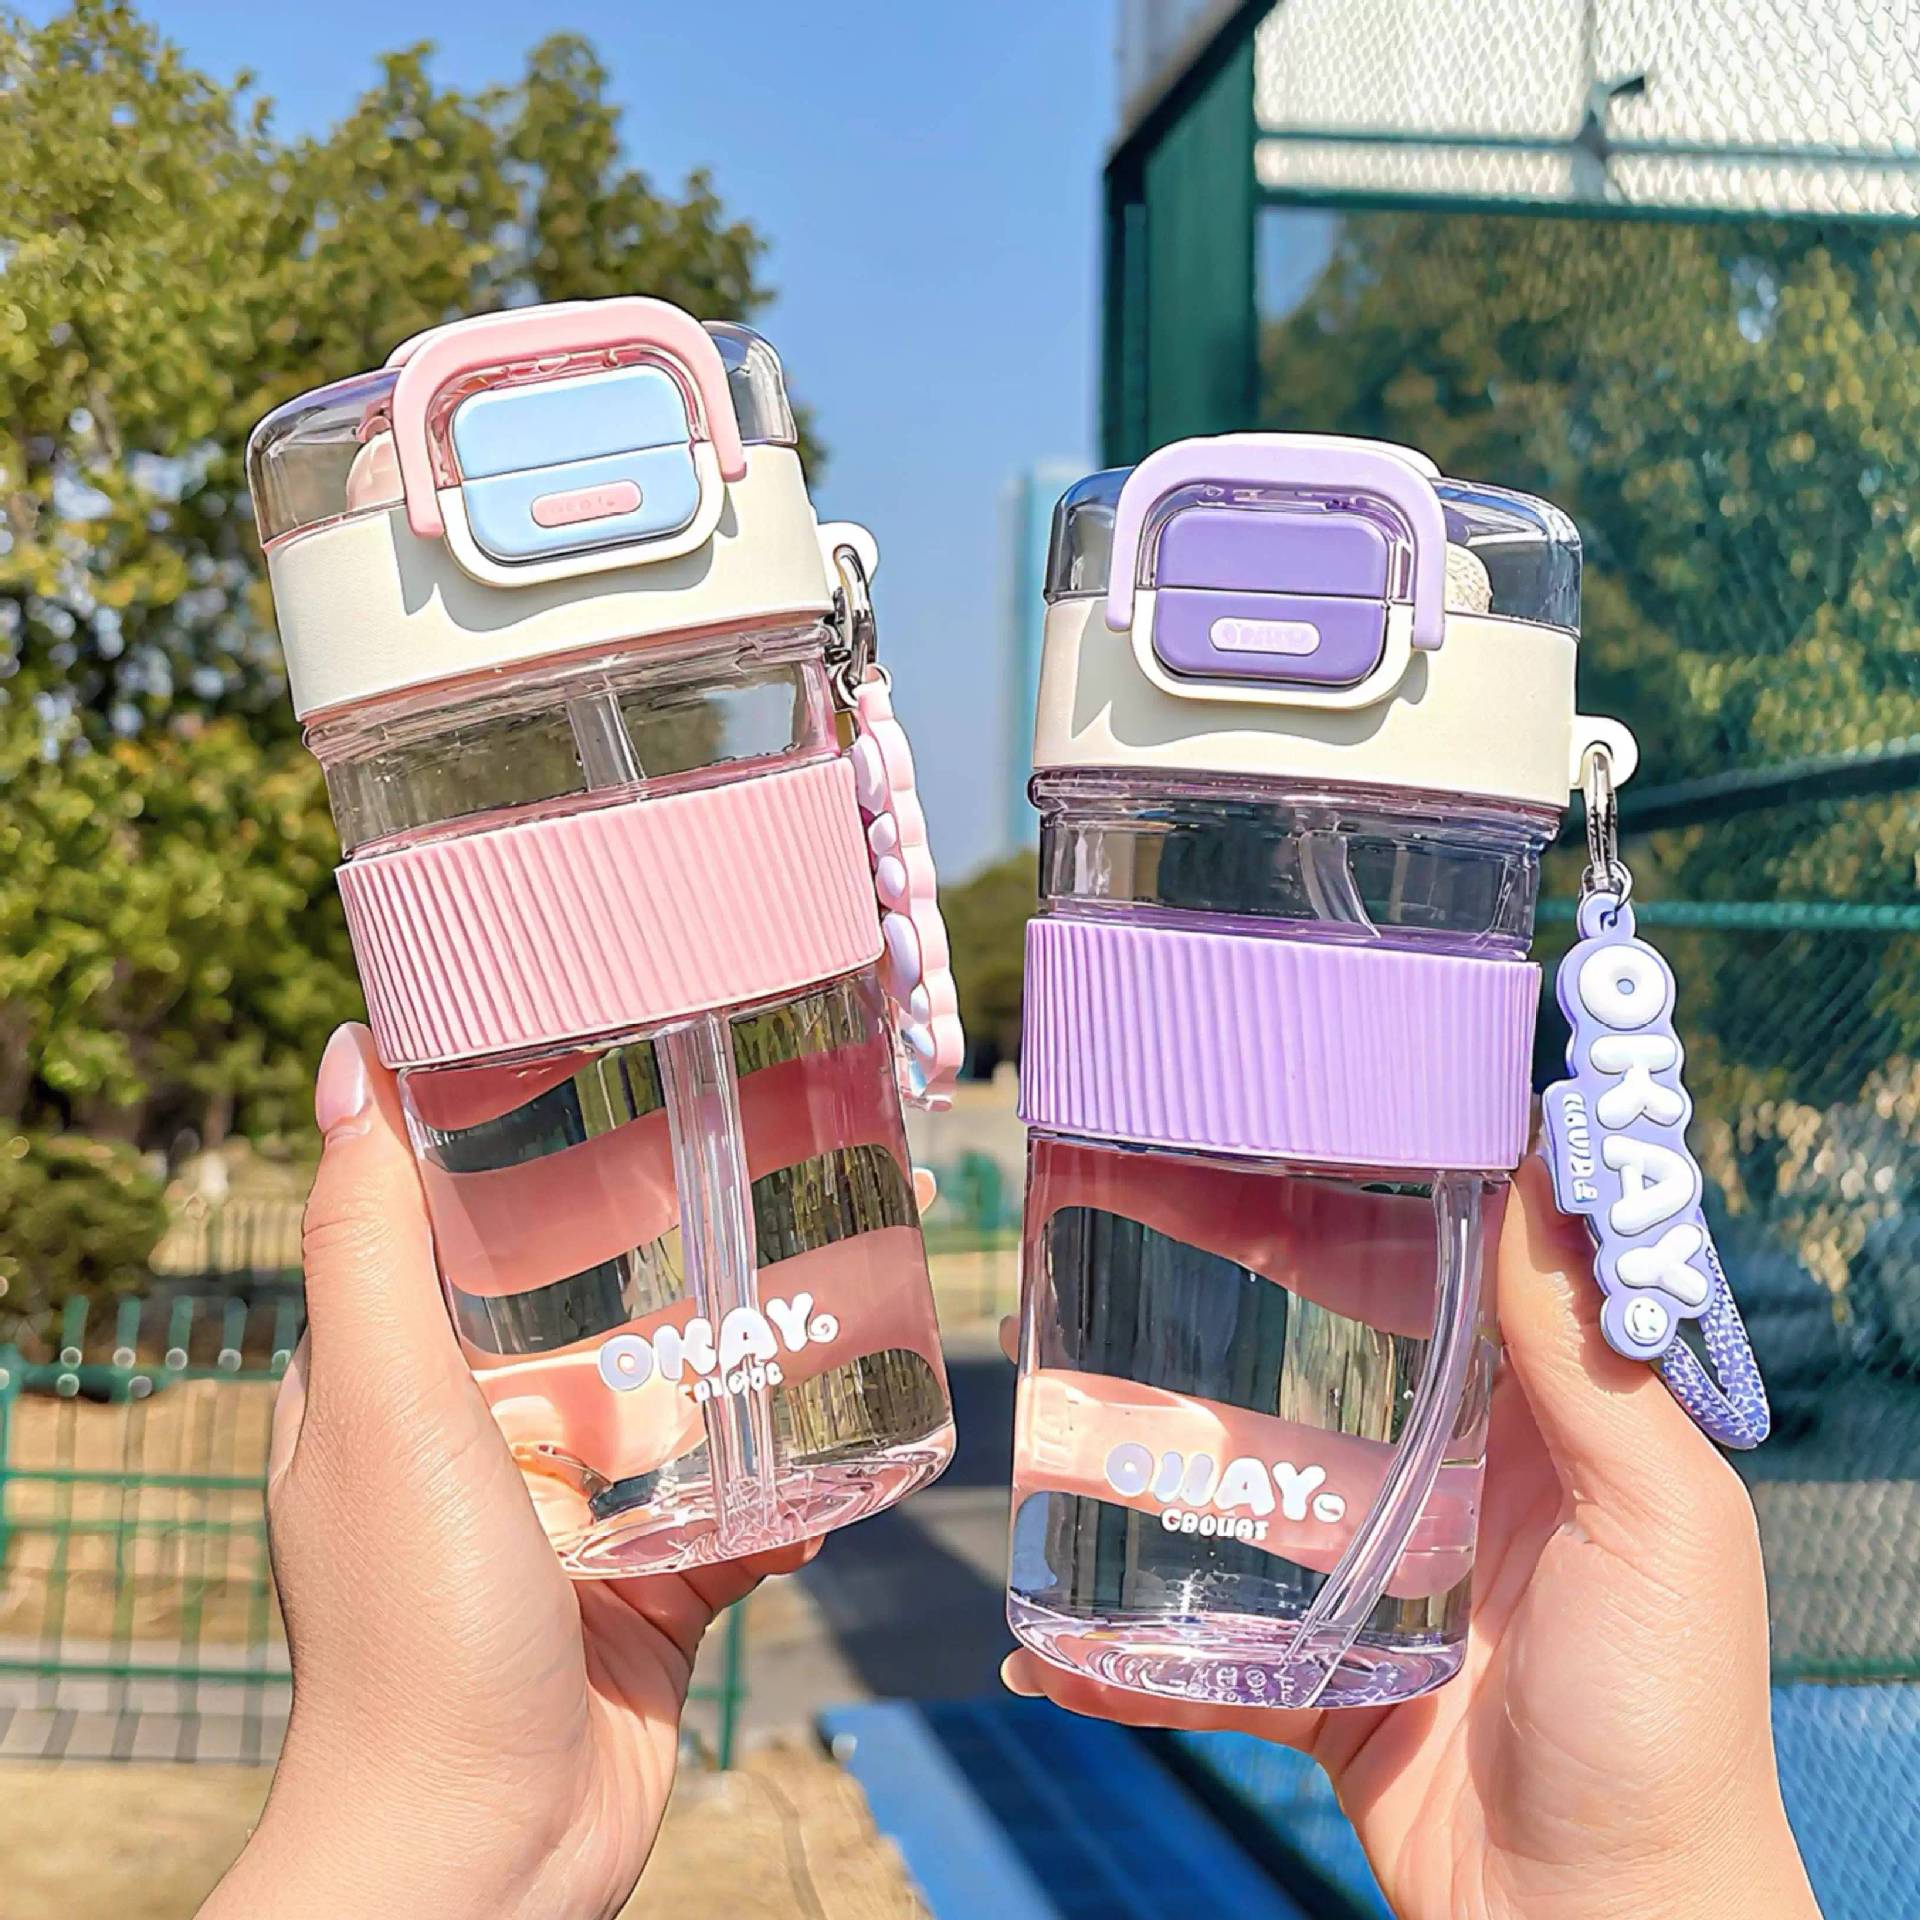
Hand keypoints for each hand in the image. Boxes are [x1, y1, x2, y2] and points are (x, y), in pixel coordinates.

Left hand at [203, 1023, 811, 1919]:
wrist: (484, 1857)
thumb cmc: (412, 1625)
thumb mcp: (382, 1404)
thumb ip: (369, 1242)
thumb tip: (350, 1055)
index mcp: (395, 1383)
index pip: (454, 1230)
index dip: (525, 1152)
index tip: (619, 1071)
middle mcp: (479, 1441)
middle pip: (585, 1308)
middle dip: (672, 1253)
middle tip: (771, 1171)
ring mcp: (569, 1521)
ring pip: (675, 1406)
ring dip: (751, 1366)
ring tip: (842, 1294)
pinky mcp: (648, 1589)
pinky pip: (732, 1512)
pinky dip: (785, 1491)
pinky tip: (844, 1463)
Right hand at [1003, 1157, 1820, 1919]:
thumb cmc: (1662, 1715)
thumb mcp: (1657, 1514)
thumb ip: (1585, 1355)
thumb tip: (1530, 1159)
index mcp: (1534, 1423)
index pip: (1430, 1273)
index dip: (1342, 1199)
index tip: (1248, 1134)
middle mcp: (1445, 1483)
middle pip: (1308, 1360)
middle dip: (1211, 1298)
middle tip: (1104, 1230)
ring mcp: (1366, 1581)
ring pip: (1233, 1489)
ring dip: (1140, 1454)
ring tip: (1046, 1400)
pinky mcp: (1310, 1679)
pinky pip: (1199, 1648)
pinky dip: (1122, 1651)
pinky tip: (1042, 1639)